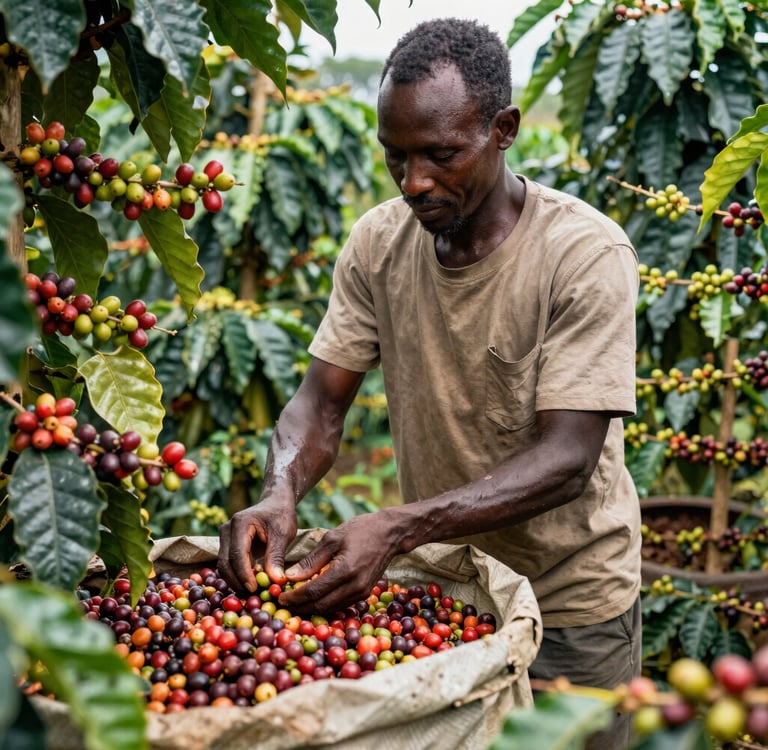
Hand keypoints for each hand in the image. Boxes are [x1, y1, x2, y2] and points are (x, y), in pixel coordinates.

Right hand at [217, 498, 296, 593]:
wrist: (275, 504)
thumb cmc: (280, 516)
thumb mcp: (283, 534)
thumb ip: (277, 556)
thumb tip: (275, 580)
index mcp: (239, 523)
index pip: (237, 554)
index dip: (244, 574)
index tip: (254, 589)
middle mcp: (226, 530)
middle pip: (226, 563)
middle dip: (238, 582)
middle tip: (255, 597)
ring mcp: (224, 538)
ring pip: (224, 567)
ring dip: (237, 582)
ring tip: (255, 593)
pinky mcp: (227, 547)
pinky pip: (228, 566)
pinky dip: (238, 577)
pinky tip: (252, 585)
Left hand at [278, 512, 399, 613]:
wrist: (390, 533)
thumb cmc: (360, 530)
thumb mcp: (332, 539)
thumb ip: (311, 560)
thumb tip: (289, 577)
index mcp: (345, 570)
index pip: (313, 592)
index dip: (294, 597)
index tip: (279, 596)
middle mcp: (355, 586)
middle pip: (320, 605)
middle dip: (299, 607)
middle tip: (283, 603)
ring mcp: (361, 592)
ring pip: (330, 608)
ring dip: (310, 608)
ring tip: (294, 601)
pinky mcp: (364, 594)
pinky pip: (339, 605)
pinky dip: (324, 604)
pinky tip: (312, 598)